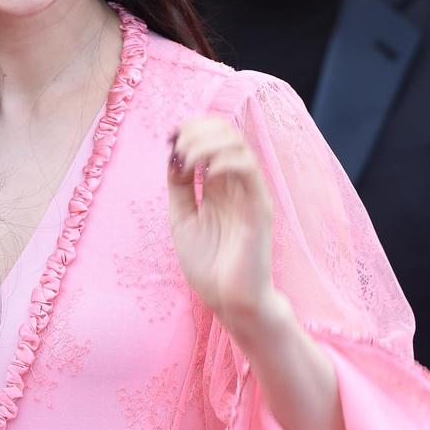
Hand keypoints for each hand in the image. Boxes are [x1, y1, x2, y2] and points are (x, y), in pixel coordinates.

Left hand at [167, 116, 277, 335]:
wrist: (229, 302)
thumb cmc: (208, 265)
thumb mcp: (182, 218)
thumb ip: (179, 187)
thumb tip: (173, 154)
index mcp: (220, 186)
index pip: (215, 138)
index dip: (193, 128)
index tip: (170, 137)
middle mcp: (237, 185)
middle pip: (228, 133)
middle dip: (199, 130)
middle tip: (178, 146)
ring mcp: (250, 195)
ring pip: (239, 145)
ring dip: (209, 143)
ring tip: (187, 160)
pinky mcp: (259, 209)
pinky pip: (249, 171)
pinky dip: (225, 162)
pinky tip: (206, 173)